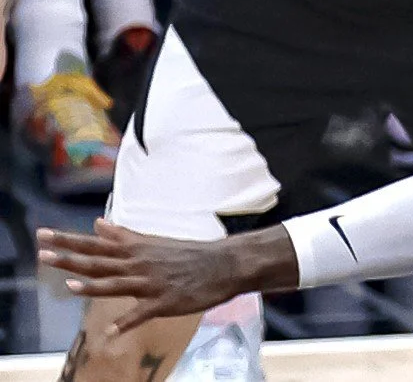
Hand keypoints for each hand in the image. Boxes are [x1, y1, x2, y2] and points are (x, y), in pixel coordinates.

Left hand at [41, 221, 278, 332]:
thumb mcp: (153, 241)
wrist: (224, 264)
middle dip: (70, 259)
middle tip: (43, 254)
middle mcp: (139, 264)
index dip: (68, 240)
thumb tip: (97, 224)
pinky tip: (111, 332)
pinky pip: (142, 314)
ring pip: (117, 285)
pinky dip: (126, 322)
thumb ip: (122, 236)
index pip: (95, 245)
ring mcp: (151, 283)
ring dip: (93, 287)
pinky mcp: (165, 302)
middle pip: (99, 262)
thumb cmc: (187, 253)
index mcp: (135, 250)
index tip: (43, 235)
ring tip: (70, 288)